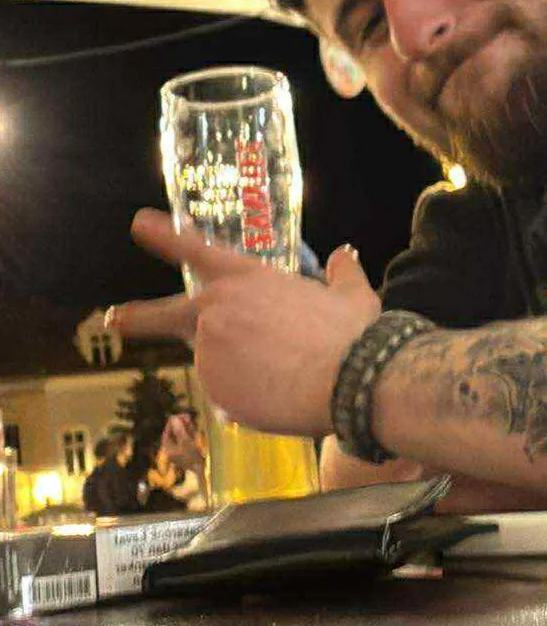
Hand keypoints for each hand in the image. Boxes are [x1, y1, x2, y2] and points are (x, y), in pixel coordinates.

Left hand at [109, 209, 380, 436]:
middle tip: (115, 318)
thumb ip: (343, 273)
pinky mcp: (214, 391)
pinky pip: (228, 397)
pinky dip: (247, 400)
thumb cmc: (351, 334)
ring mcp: (210, 353)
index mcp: (247, 279)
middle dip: (136, 317)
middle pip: (164, 314)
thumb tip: (345, 255)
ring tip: (283, 376)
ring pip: (215, 363)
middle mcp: (217, 312)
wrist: (349, 382)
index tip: (140, 225)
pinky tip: (279, 398)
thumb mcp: (352, 296)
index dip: (166, 236)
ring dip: (237, 371)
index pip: (197, 251)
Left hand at [160, 413, 205, 473]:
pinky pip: (188, 439)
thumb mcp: (186, 442)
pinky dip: (190, 433)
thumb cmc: (193, 457)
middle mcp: (173, 450)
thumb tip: (174, 417)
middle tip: (187, 416)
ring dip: (186, 427)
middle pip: (174, 433)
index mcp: (168, 449)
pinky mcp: (189, 451)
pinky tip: (193, 427)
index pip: (167, 433)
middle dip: (180, 424)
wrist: (204, 470)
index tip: (178, 415)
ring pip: (182, 435)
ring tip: (190, 419)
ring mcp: (181, 451)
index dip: (172, 423)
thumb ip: (179, 429)